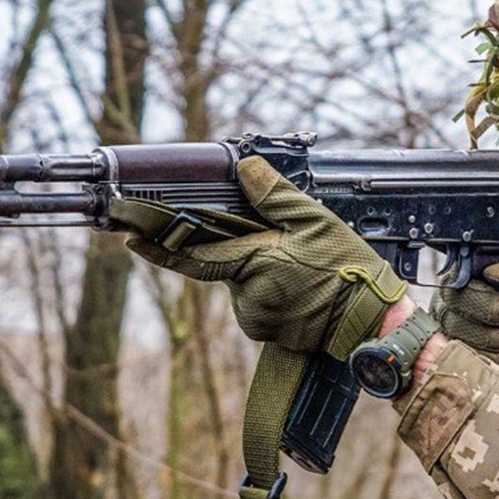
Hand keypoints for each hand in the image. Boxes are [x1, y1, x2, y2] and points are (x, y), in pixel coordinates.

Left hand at [117, 157, 405, 355]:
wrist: (371, 323)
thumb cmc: (349, 272)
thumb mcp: (317, 223)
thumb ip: (276, 195)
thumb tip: (245, 167)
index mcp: (255, 264)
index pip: (193, 254)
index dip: (157, 245)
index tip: (127, 237)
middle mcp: (247, 295)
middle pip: (224, 264)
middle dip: (242, 251)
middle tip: (283, 249)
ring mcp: (255, 317)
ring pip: (241, 282)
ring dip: (259, 270)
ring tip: (302, 268)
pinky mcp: (265, 331)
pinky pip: (255, 301)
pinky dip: (270, 288)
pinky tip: (300, 285)